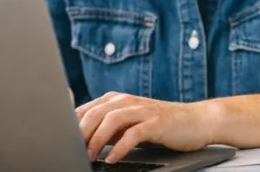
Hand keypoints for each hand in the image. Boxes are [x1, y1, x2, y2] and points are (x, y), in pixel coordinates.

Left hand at [76, 91, 216, 163]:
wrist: (197, 120)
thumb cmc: (161, 125)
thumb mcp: (130, 124)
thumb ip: (108, 128)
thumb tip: (79, 142)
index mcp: (117, 100)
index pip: (85, 110)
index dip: (71, 127)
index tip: (61, 144)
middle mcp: (128, 101)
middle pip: (95, 113)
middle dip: (80, 134)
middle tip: (72, 152)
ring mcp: (143, 110)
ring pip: (112, 120)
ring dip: (97, 140)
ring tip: (90, 157)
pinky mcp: (157, 123)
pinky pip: (134, 134)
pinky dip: (120, 147)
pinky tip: (113, 159)